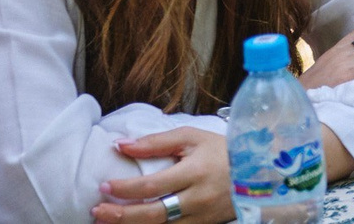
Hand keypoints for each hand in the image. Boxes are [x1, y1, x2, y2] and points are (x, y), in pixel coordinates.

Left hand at [94, 127, 228, 223]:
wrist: (257, 172)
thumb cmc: (222, 151)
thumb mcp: (192, 138)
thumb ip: (156, 142)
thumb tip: (121, 145)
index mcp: (195, 172)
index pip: (152, 185)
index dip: (125, 188)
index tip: (105, 185)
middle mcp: (197, 199)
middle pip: (152, 214)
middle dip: (121, 215)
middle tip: (97, 211)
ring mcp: (201, 217)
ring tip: (106, 222)